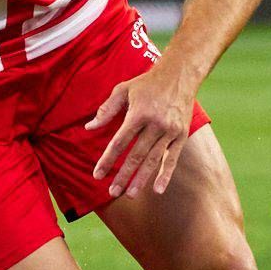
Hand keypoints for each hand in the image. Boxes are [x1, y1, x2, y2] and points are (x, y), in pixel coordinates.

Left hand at [86, 64, 198, 197]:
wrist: (180, 75)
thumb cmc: (147, 83)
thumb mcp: (123, 90)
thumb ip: (106, 110)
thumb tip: (89, 127)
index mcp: (139, 113)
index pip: (119, 142)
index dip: (107, 159)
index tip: (97, 174)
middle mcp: (155, 124)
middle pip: (136, 155)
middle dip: (123, 175)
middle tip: (112, 192)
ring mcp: (170, 131)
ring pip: (153, 160)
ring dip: (141, 179)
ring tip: (130, 194)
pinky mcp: (182, 135)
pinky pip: (172, 159)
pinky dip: (166, 175)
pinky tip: (158, 190)